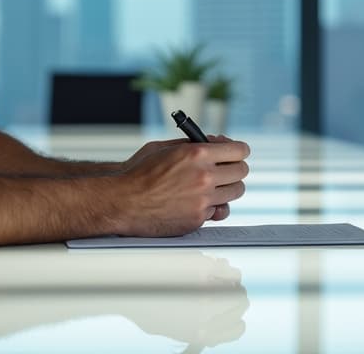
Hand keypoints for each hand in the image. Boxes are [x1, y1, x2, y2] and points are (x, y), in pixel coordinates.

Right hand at [115, 139, 249, 236]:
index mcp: (197, 153)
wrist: (122, 201)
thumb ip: (192, 144)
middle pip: (241, 172)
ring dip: (227, 188)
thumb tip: (214, 143)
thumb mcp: (164, 147)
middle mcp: (205, 176)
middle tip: (227, 169)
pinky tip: (199, 201)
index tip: (237, 153)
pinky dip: (211, 206)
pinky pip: (217, 211)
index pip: (239, 150)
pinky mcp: (198, 219)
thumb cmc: (138, 173)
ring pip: (235, 193)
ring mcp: (203, 200)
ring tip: (215, 186)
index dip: (239, 150)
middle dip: (235, 168)